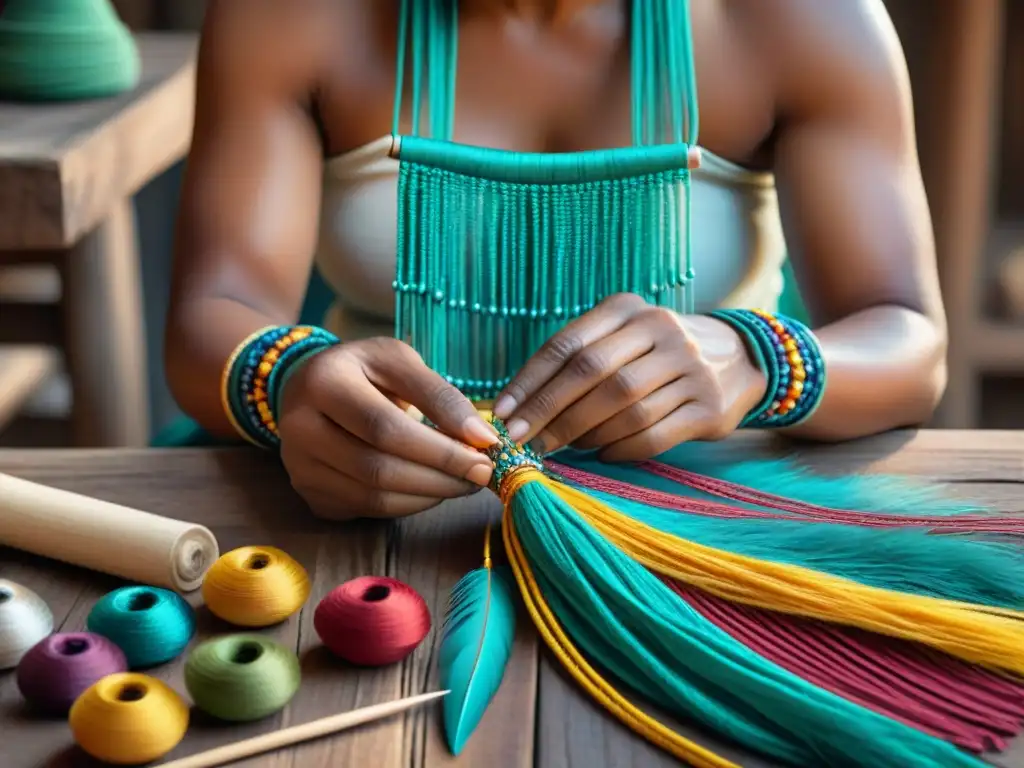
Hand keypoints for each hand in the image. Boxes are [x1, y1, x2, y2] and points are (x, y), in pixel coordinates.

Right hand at [276, 337, 498, 519]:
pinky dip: (409, 504)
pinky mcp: (310, 495)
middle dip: (441, 476)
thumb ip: (440, 395)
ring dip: (430, 495)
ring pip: (374, 497)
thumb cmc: (363, 371)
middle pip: (379, 469)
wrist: (309, 387)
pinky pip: (368, 509)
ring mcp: (300, 468)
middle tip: (481, 474)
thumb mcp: (399, 361)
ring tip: (463, 481)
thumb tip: (481, 438)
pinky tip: (431, 487)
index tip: (486, 453)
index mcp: (322, 382)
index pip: (386, 428)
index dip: (440, 447)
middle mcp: (298, 429)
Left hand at [492, 293, 767, 460]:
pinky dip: (620, 449)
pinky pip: (653, 434)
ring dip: (583, 433)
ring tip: (562, 448)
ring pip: (623, 408)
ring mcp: (691, 368)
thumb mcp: (624, 334)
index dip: (530, 381)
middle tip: (522, 441)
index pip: (568, 345)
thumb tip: (519, 405)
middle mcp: (662, 331)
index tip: (503, 413)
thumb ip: (579, 358)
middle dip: (549, 412)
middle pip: (592, 375)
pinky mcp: (709, 407)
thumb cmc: (657, 351)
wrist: (741, 358)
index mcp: (628, 309)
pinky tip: (601, 454)